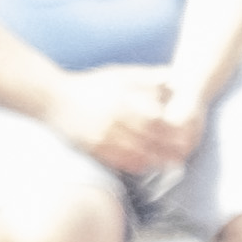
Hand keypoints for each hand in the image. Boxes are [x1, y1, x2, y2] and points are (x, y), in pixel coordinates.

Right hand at [44, 67, 185, 171]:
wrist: (53, 98)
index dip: (173, 131)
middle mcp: (114, 121)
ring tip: (171, 165)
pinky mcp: (92, 147)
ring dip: (155, 161)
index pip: (155, 120)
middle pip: (148, 139)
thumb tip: (173, 78)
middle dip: (168, 150)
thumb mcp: (119, 74)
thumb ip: (147, 77)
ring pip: (134, 153)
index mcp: (123, 101)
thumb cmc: (91, 84)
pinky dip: (134, 165)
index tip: (188, 137)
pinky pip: (117, 160)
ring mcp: (102, 136)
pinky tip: (146, 167)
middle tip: (184, 156)